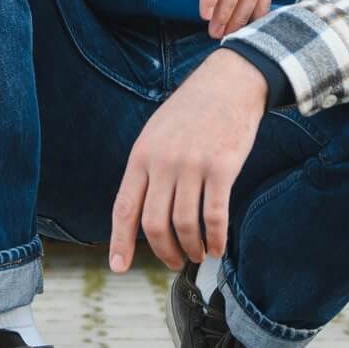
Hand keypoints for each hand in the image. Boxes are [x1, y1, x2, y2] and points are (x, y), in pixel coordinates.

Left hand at [109, 50, 267, 272]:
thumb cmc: (193, 110)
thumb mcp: (157, 133)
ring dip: (192, 248)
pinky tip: (218, 246)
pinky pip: (215, 215)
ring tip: (199, 254)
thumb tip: (144, 211)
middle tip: (174, 261)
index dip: (119, 241)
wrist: (229, 81)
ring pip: (184, 224)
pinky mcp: (222, 167)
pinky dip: (216, 238)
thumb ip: (149, 169)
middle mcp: (163, 162)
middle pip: (154, 223)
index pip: (125, 207)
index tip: (118, 266)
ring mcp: (192, 165)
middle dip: (163, 251)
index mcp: (142, 155)